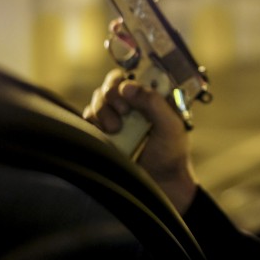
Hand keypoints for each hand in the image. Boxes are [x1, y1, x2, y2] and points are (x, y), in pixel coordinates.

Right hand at [83, 69, 197, 212]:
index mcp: (150, 97)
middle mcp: (131, 104)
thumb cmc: (171, 153)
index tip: (127, 91)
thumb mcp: (171, 125)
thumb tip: (128, 86)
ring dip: (103, 111)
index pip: (132, 75)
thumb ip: (153, 102)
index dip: (125, 78)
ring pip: (97, 100)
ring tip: (116, 129)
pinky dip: (92, 122)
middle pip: (110, 85)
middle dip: (112, 95)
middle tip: (124, 112)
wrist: (161, 184)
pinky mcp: (102, 133)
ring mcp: (115, 118)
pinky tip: (106, 134)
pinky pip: (88, 119)